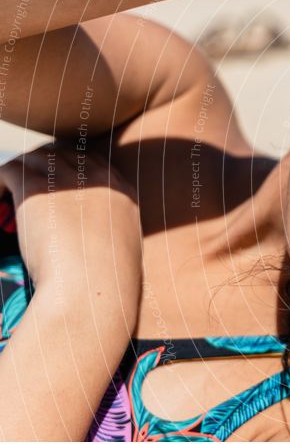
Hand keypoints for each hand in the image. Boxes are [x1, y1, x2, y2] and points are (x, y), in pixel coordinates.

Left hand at [0, 141, 141, 291]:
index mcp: (122, 191)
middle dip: (41, 164)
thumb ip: (109, 230)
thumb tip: (88, 238)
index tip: (55, 179)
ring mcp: (67, 181)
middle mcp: (96, 178)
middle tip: (26, 184)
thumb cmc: (107, 283)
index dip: (70, 166)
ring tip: (7, 193)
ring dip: (19, 172)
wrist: (93, 289)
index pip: (92, 159)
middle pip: (61, 153)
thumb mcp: (123, 248)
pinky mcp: (36, 190)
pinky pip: (8, 170)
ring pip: (34, 158)